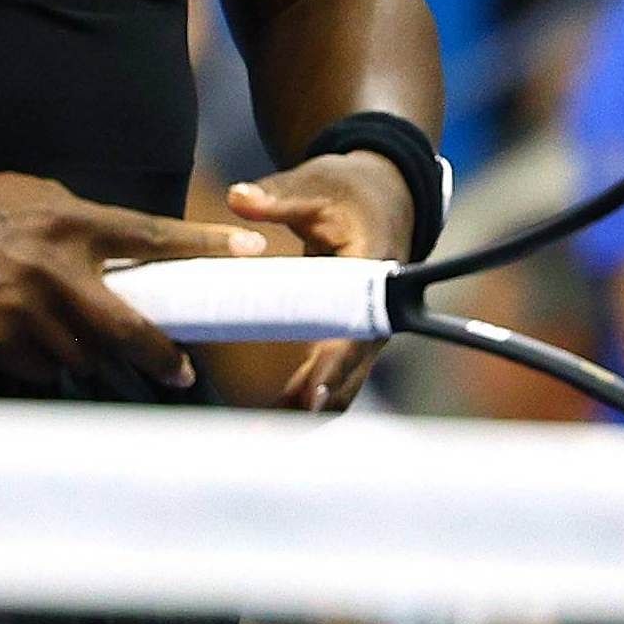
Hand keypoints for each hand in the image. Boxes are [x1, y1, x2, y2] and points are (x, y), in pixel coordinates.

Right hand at [0, 174, 265, 392]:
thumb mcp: (37, 197)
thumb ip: (87, 226)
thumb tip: (135, 257)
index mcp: (71, 222)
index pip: (153, 237)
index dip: (205, 247)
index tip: (251, 253)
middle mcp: (54, 270)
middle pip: (129, 329)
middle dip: (162, 355)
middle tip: (182, 368)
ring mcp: (25, 313)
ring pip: (84, 356)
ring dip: (92, 355)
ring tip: (77, 338)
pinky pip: (42, 367)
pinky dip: (45, 359)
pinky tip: (27, 338)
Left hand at [226, 147, 413, 410]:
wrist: (384, 196)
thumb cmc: (350, 191)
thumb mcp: (316, 184)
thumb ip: (277, 195)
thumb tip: (239, 199)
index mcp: (374, 272)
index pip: (353, 331)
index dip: (332, 367)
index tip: (309, 397)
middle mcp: (377, 312)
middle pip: (349, 374)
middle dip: (312, 408)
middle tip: (267, 435)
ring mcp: (366, 330)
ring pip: (343, 386)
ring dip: (307, 415)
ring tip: (258, 440)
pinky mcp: (351, 337)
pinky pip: (333, 378)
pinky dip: (307, 402)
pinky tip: (270, 422)